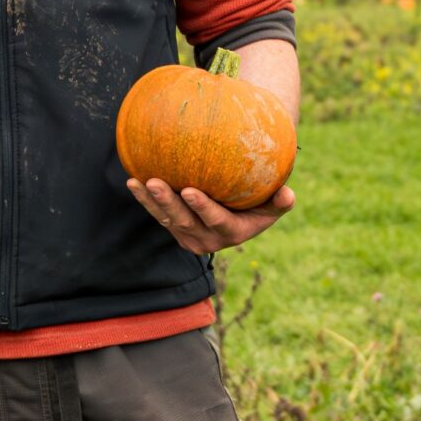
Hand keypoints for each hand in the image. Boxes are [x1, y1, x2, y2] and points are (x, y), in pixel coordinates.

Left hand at [125, 177, 294, 254]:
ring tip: (137, 182)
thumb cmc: (261, 200)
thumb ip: (280, 201)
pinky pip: (157, 213)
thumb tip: (287, 194)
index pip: (216, 221)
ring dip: (151, 201)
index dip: (203, 208)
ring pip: (166, 219)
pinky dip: (145, 199)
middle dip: (168, 203)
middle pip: (184, 222)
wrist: (240, 210)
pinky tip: (133, 180)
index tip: (190, 191)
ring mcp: (188, 235)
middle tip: (155, 182)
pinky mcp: (174, 228)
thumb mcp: (274, 205)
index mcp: (232, 233)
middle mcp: (207, 239)